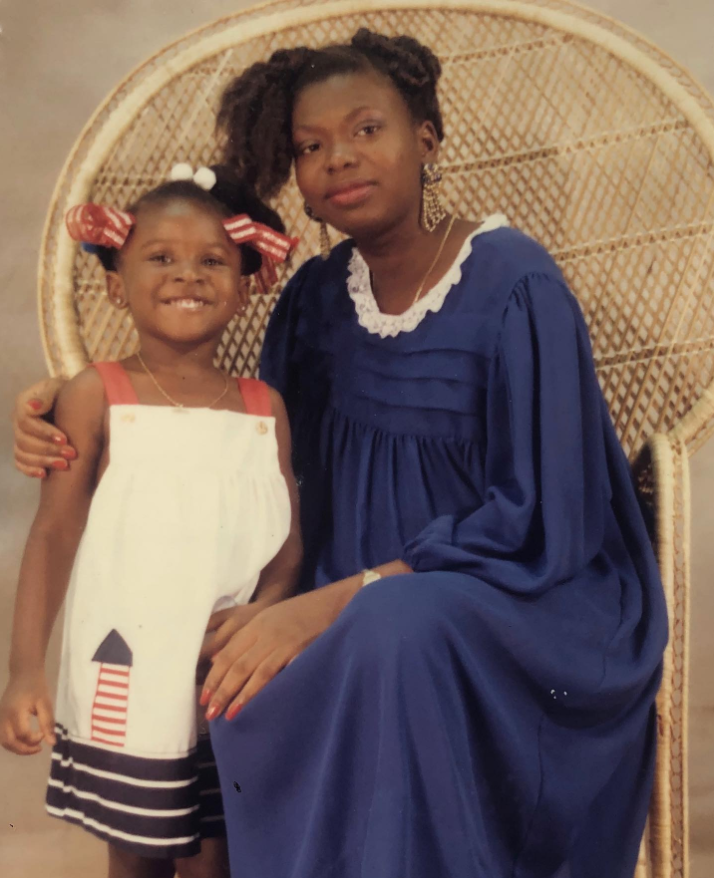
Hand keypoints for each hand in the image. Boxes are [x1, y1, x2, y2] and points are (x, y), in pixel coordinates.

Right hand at [0, 671, 55, 754]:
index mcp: (16, 712)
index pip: (22, 734)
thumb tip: (51, 743)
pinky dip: (11, 743)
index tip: (43, 734)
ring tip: (32, 747)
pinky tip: (23, 741)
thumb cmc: (36, 686)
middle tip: (38, 748)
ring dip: (17, 748)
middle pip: (9, 742)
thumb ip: (47, 723)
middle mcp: (4, 717)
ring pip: (3, 741)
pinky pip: (2, 736)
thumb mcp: (45, 703)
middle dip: (24, 749)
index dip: (34, 739)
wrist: (24, 673)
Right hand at [13, 377, 74, 477]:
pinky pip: (20, 462)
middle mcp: (18, 422)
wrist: (71, 400)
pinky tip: (45, 474)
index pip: (26, 421)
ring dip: (43, 461)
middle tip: (71, 454)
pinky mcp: (25, 449)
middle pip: (24, 440)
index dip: (44, 432)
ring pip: (22, 453)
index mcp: (23, 404)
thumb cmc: (66, 391)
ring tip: (64, 465)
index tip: (64, 439)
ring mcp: (20, 436)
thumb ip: (46, 396)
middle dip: (48, 449)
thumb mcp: (58, 388)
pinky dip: (30, 469)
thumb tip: (31, 407)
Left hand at [201, 578, 359, 720]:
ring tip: (226, 715)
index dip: (214, 677)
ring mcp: (280, 642)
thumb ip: (244, 638)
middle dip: (221, 690)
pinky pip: (274, 673)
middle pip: (236, 664)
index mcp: (254, 625)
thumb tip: (217, 660)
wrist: (330, 603)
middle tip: (210, 712)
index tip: (204, 697)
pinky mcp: (296, 650)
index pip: (227, 654)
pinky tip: (254, 704)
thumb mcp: (268, 619)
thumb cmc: (298, 614)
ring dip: (237, 694)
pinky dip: (260, 689)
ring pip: (252, 671)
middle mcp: (264, 633)